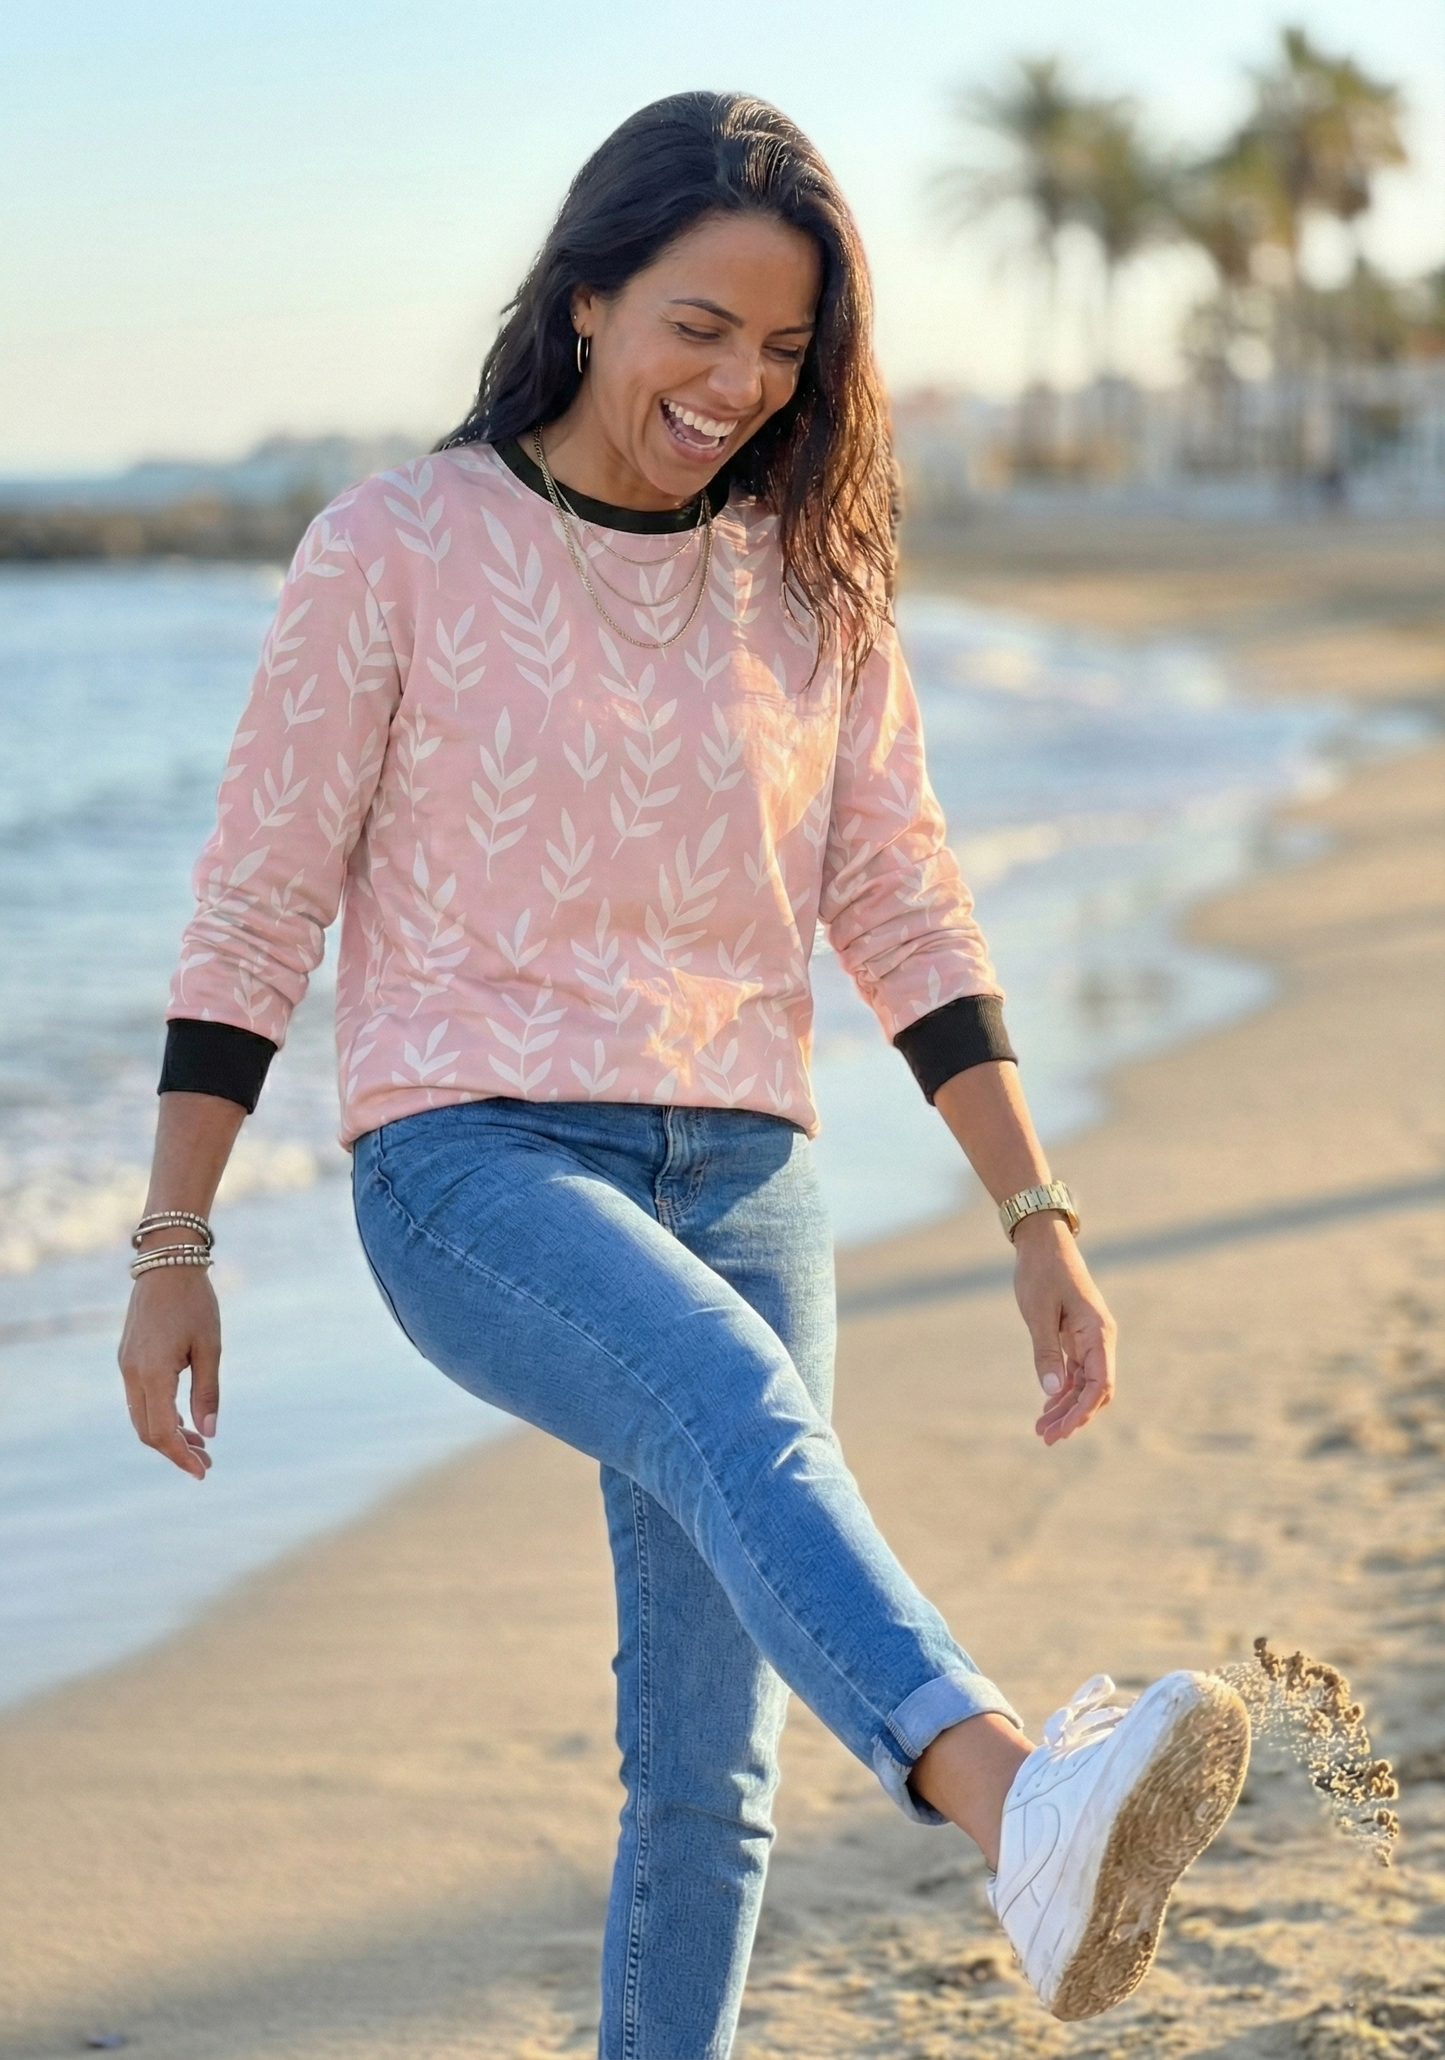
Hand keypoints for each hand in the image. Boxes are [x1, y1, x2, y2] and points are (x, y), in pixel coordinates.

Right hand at [117, 1269, 220, 1479]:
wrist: (167, 1263)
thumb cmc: (195, 1302)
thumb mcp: (210, 1348)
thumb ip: (208, 1391)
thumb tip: (210, 1432)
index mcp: (153, 1373)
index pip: (162, 1432)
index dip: (181, 1456)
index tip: (202, 1471)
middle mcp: (133, 1373)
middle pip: (147, 1430)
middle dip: (176, 1450)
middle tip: (206, 1461)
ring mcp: (126, 1366)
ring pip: (141, 1416)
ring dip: (168, 1434)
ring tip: (200, 1443)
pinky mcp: (128, 1358)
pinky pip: (139, 1399)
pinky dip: (159, 1415)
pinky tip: (183, 1419)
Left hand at [1011, 1214, 1115, 1445]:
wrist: (1042, 1240)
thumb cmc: (1041, 1272)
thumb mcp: (1038, 1313)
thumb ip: (1045, 1352)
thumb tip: (1051, 1391)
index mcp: (1098, 1332)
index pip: (1100, 1384)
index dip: (1083, 1412)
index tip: (1062, 1431)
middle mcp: (1100, 1338)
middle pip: (1094, 1390)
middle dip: (1072, 1416)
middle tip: (1045, 1437)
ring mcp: (1090, 1337)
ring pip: (1083, 1383)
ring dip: (1065, 1406)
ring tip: (1042, 1429)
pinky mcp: (1077, 1335)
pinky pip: (1075, 1370)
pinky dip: (1062, 1389)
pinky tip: (1047, 1405)